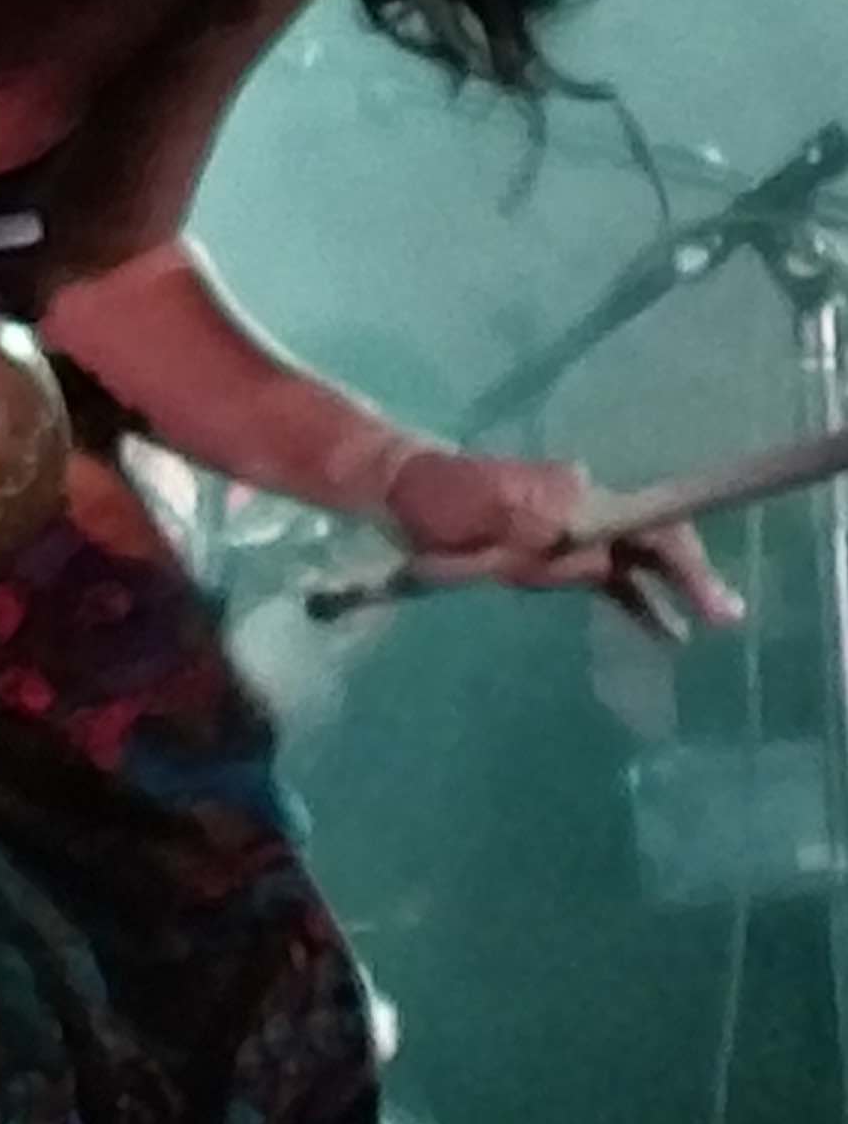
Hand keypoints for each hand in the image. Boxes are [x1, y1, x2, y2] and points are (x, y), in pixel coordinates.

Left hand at [386, 445, 739, 643]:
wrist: (400, 491)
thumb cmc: (436, 507)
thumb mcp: (482, 530)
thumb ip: (539, 546)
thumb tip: (596, 564)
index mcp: (570, 496)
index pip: (646, 522)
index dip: (683, 559)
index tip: (709, 593)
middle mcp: (583, 505)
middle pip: (653, 539)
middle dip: (690, 576)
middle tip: (725, 617)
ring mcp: (572, 527)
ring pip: (638, 559)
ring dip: (672, 591)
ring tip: (705, 628)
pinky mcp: (559, 550)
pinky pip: (611, 576)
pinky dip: (638, 601)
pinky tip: (666, 632)